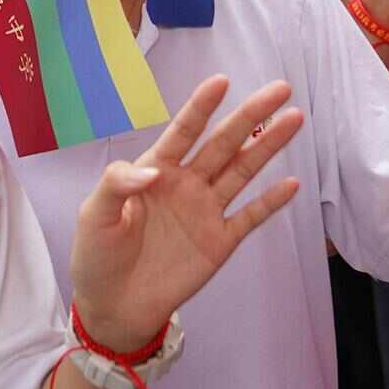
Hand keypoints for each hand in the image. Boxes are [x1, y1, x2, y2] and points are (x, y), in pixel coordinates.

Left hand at [67, 75, 305, 352]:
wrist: (114, 307)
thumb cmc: (97, 256)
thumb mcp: (94, 215)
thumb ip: (117, 185)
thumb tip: (153, 171)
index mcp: (155, 170)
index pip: (183, 131)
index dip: (201, 106)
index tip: (221, 81)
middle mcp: (186, 184)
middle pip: (224, 143)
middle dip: (251, 115)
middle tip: (281, 89)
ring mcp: (206, 211)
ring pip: (243, 170)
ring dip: (268, 146)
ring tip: (294, 119)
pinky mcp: (219, 242)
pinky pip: (250, 217)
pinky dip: (271, 202)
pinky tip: (291, 183)